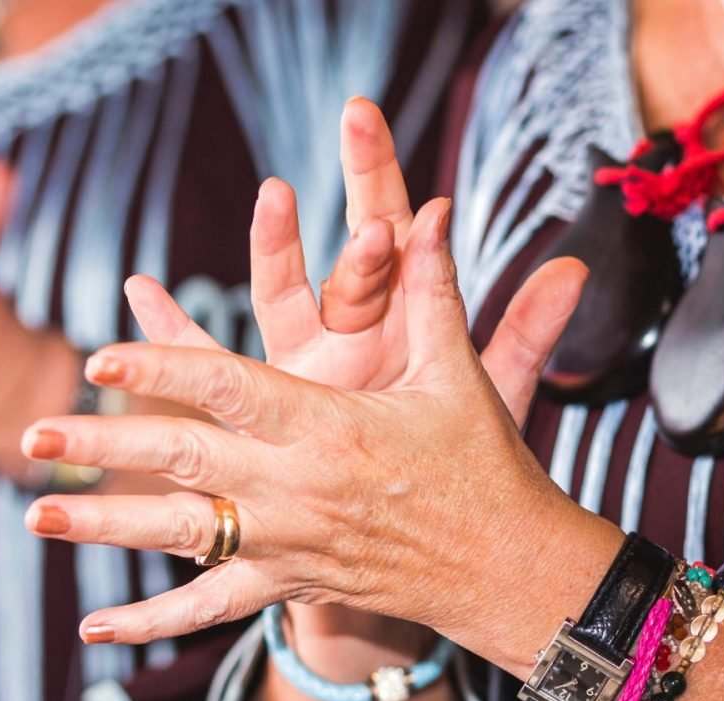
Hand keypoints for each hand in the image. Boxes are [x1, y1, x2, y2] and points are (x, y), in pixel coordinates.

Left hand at [22, 192, 621, 668]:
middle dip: (103, 447)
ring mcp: (288, 543)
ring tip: (34, 517)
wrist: (505, 568)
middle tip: (33, 433)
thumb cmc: (481, 463)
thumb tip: (425, 216)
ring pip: (181, 537)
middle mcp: (298, 487)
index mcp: (330, 425)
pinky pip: (211, 608)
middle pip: (184, 463)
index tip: (101, 354)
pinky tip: (94, 630)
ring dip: (103, 527)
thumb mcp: (454, 374)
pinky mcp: (291, 583)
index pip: (229, 388)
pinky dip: (152, 620)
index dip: (163, 366)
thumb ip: (428, 294)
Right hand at [120, 97, 565, 421]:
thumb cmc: (439, 463)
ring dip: (276, 250)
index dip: (393, 193)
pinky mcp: (260, 408)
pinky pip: (213, 367)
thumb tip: (579, 266)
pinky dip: (177, 334)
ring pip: (279, 301)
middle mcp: (344, 333)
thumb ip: (524, 334)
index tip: (391, 148)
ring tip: (270, 200)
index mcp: (398, 325)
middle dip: (333, 208)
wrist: (389, 529)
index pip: (397, 240)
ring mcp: (298, 367)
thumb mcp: (483, 399)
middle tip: (327, 155)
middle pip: (338, 260)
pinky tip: (143, 293)